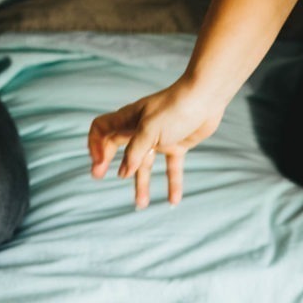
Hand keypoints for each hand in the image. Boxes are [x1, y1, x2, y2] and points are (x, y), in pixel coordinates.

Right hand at [88, 79, 225, 207]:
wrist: (207, 97)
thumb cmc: (176, 108)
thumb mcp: (150, 130)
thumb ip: (135, 152)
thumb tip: (123, 174)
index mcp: (129, 120)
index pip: (102, 130)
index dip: (96, 146)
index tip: (99, 165)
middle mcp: (141, 130)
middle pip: (121, 150)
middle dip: (111, 165)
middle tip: (99, 179)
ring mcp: (159, 139)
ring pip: (145, 164)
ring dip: (142, 184)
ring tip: (141, 205)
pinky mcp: (177, 145)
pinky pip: (171, 168)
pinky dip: (172, 183)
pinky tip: (174, 200)